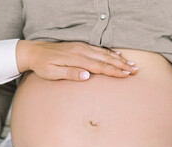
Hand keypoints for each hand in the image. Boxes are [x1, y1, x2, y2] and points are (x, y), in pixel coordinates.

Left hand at [16, 40, 137, 79]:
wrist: (35, 52)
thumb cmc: (43, 65)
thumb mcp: (52, 73)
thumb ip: (70, 73)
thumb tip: (87, 76)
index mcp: (77, 59)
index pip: (100, 66)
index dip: (114, 71)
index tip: (126, 75)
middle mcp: (82, 51)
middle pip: (106, 58)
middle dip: (122, 65)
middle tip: (135, 70)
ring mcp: (82, 47)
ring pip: (104, 53)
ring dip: (119, 58)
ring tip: (131, 64)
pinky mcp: (80, 46)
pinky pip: (99, 49)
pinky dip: (110, 52)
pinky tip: (117, 54)